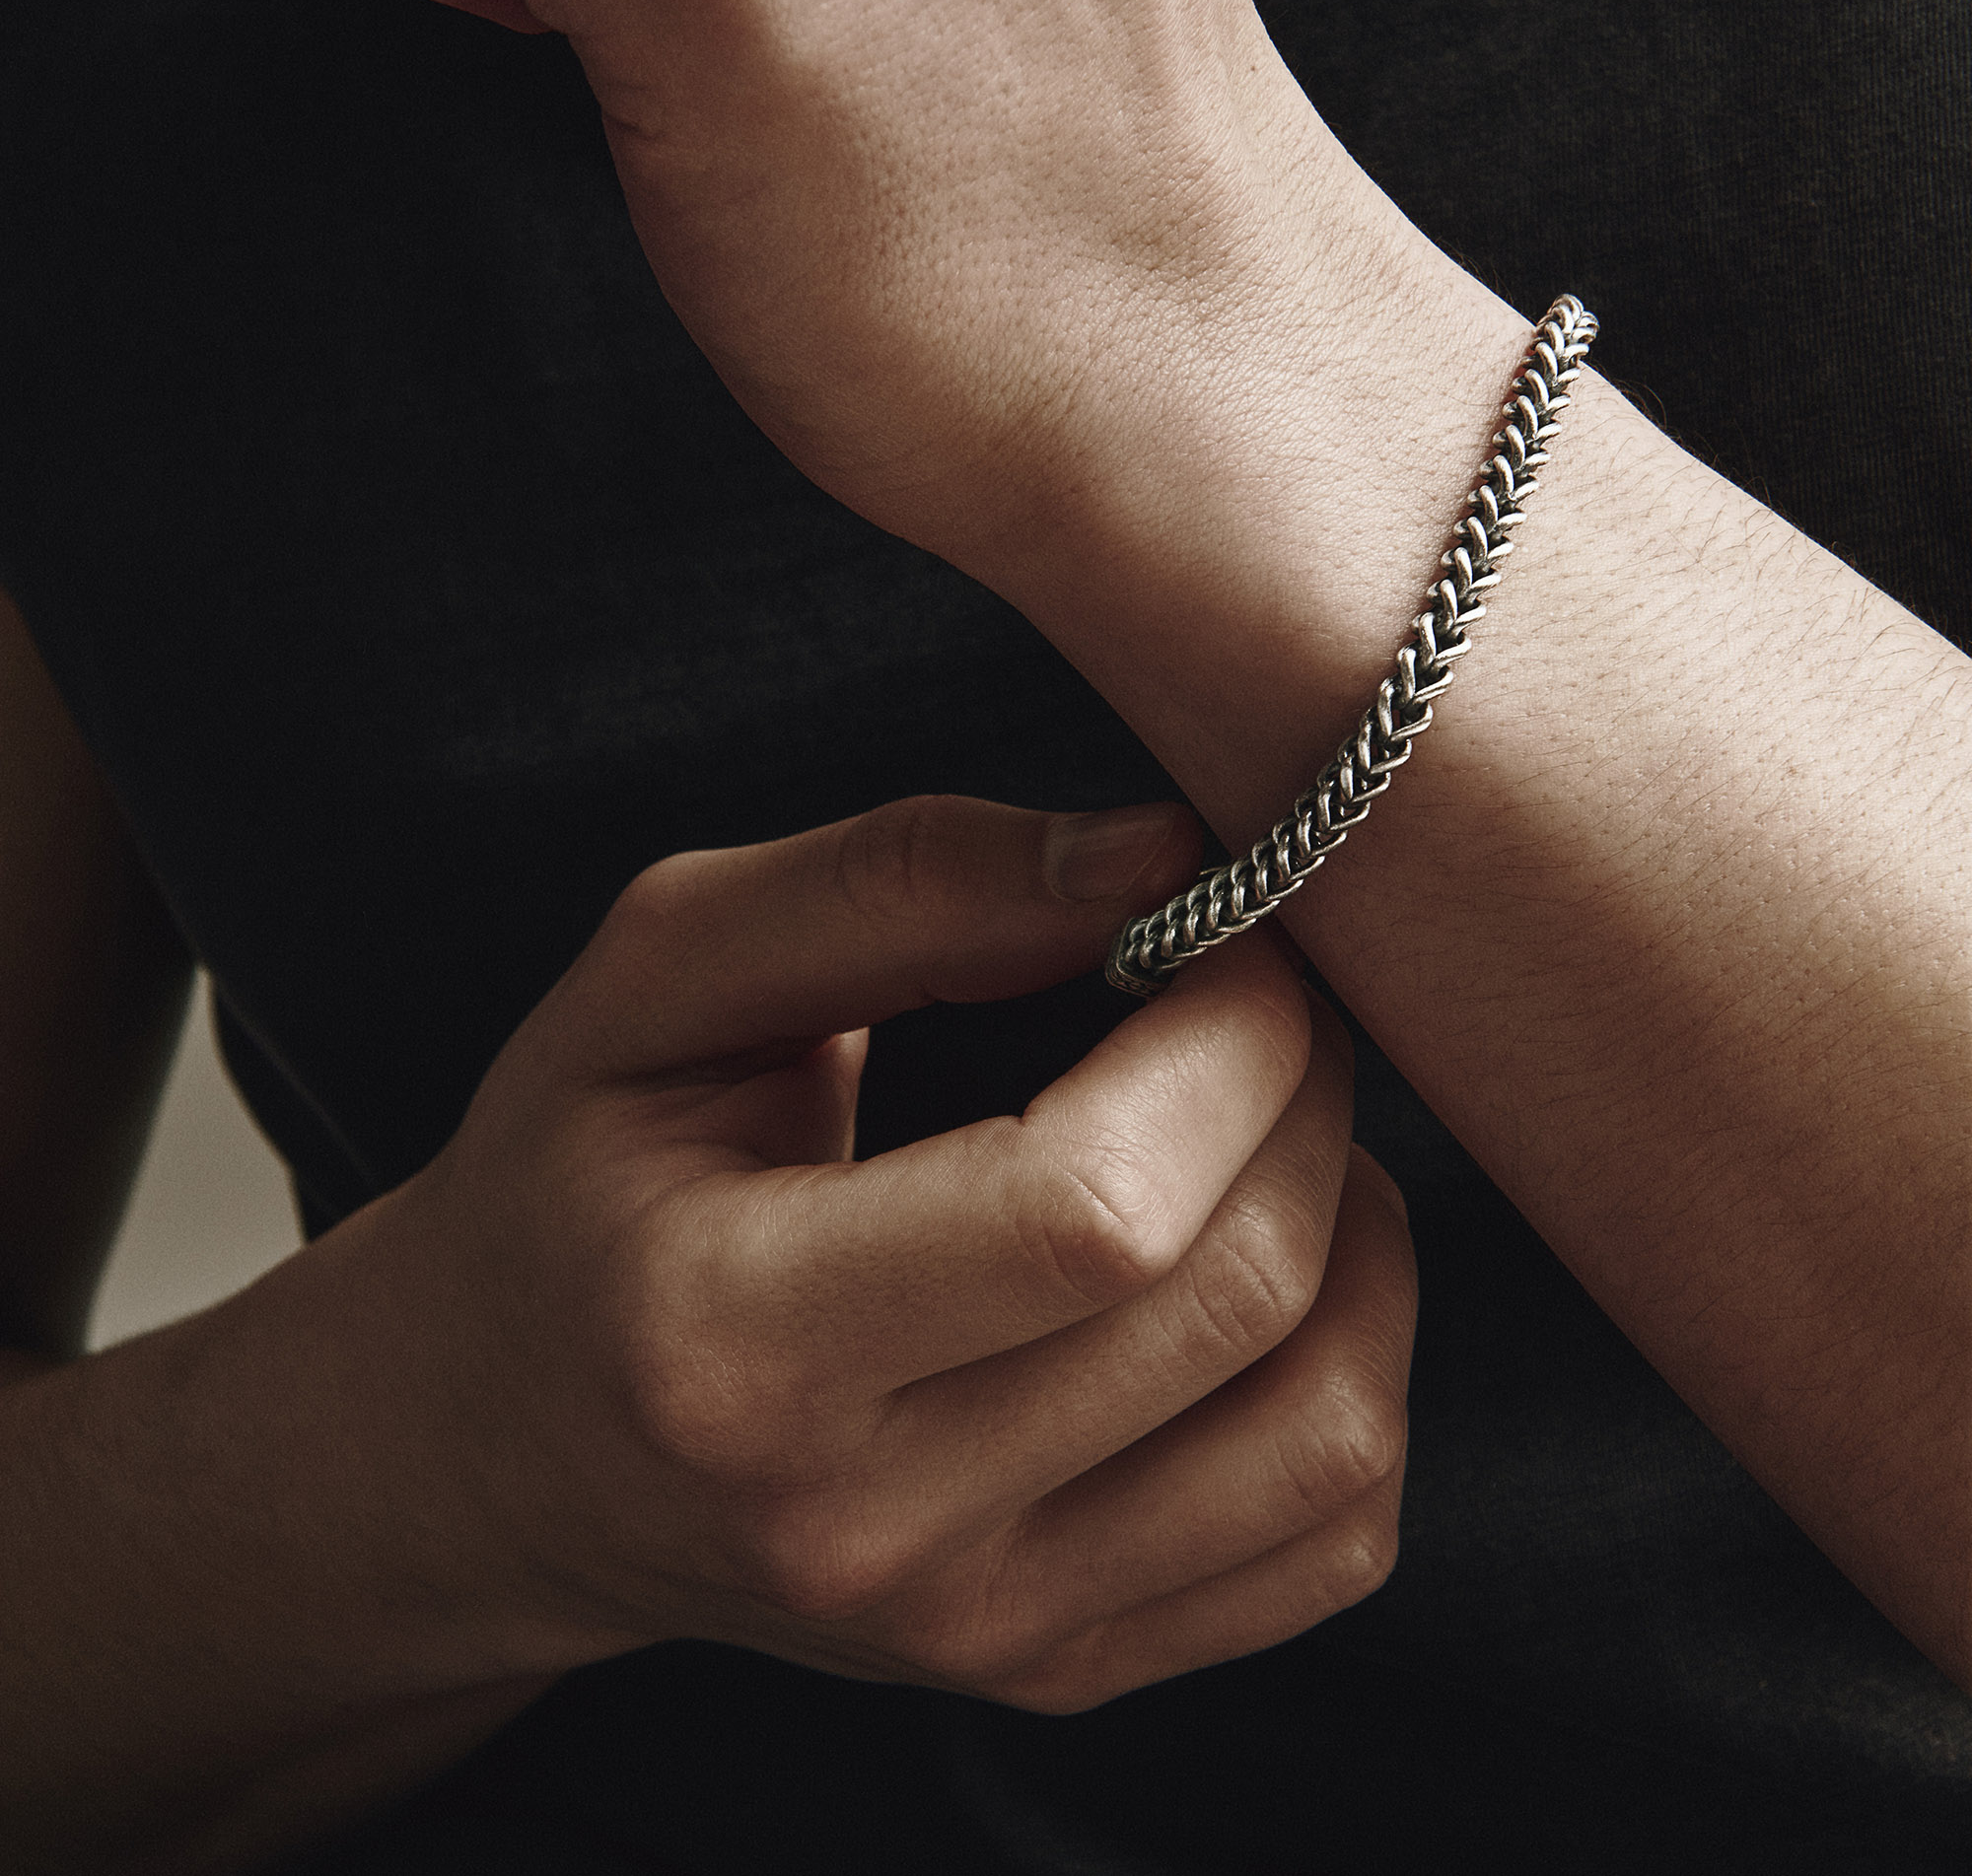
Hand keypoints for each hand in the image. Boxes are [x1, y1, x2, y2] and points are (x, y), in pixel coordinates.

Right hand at [370, 795, 1414, 1710]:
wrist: (510, 1443)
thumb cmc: (583, 1171)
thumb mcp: (664, 971)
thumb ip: (901, 881)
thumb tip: (1162, 854)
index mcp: (733, 1340)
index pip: (1092, 1210)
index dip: (1223, 1033)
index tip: (1217, 920)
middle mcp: (867, 1527)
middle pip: (1234, 1298)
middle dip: (1302, 1086)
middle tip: (1247, 985)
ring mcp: (982, 1629)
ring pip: (1332, 1427)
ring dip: (1357, 1221)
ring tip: (1259, 1121)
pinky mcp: (1065, 1667)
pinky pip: (1334, 1535)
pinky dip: (1359, 1365)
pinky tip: (1264, 1264)